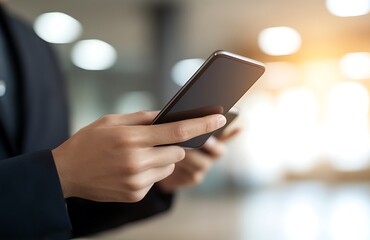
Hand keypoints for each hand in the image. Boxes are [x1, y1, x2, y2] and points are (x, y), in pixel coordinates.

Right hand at [52, 111, 225, 202]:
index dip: (202, 125)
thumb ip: (143, 117)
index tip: (220, 117)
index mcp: (132, 139)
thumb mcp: (112, 121)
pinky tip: (130, 169)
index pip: (178, 131)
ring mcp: (137, 181)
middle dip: (174, 145)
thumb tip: (170, 115)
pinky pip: (157, 180)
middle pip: (178, 152)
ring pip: (169, 167)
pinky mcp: (136, 195)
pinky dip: (151, 172)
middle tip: (157, 141)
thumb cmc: (89, 142)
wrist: (65, 173)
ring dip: (163, 159)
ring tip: (138, 155)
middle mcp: (137, 162)